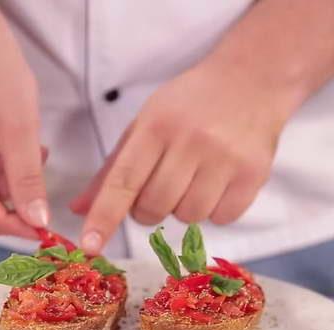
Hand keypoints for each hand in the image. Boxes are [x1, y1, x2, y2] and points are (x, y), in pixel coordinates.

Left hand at [70, 60, 285, 252]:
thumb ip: (113, 169)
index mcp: (157, 126)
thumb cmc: (189, 105)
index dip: (104, 216)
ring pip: (188, 217)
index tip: (90, 245)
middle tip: (161, 185)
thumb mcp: (146, 124)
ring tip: (193, 178)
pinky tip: (217, 183)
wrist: (251, 80)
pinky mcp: (254, 174)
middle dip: (149, 208)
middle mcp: (191, 141)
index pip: (123, 180)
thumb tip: (79, 209)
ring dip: (184, 208)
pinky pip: (222, 218)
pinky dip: (214, 210)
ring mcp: (225, 158)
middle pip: (155, 207)